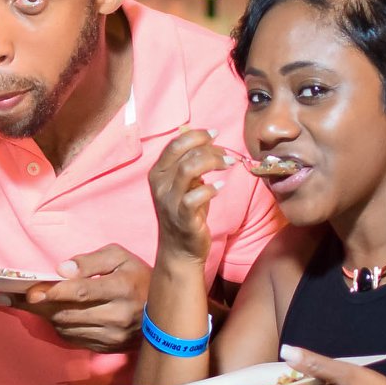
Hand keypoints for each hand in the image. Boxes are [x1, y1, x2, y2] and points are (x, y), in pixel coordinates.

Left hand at [0, 245, 149, 351]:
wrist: (164, 312)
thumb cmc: (138, 276)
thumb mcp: (119, 257)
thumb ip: (90, 261)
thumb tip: (60, 270)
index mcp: (123, 288)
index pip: (82, 292)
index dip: (54, 291)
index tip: (29, 290)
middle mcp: (118, 316)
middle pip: (68, 312)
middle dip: (36, 304)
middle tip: (10, 297)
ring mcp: (113, 336)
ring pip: (66, 327)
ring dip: (44, 314)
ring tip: (25, 302)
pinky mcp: (107, 348)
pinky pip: (73, 338)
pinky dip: (58, 325)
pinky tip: (50, 312)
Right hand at [148, 128, 231, 266]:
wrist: (179, 250)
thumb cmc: (184, 212)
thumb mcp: (183, 184)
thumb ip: (187, 161)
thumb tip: (198, 134)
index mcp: (157, 173)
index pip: (175, 144)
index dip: (197, 135)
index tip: (215, 134)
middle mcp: (160, 185)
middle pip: (184, 153)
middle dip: (210, 149)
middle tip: (226, 155)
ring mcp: (170, 202)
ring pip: (188, 169)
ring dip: (212, 162)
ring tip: (227, 165)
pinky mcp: (183, 217)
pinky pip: (195, 197)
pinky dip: (211, 189)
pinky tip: (220, 188)